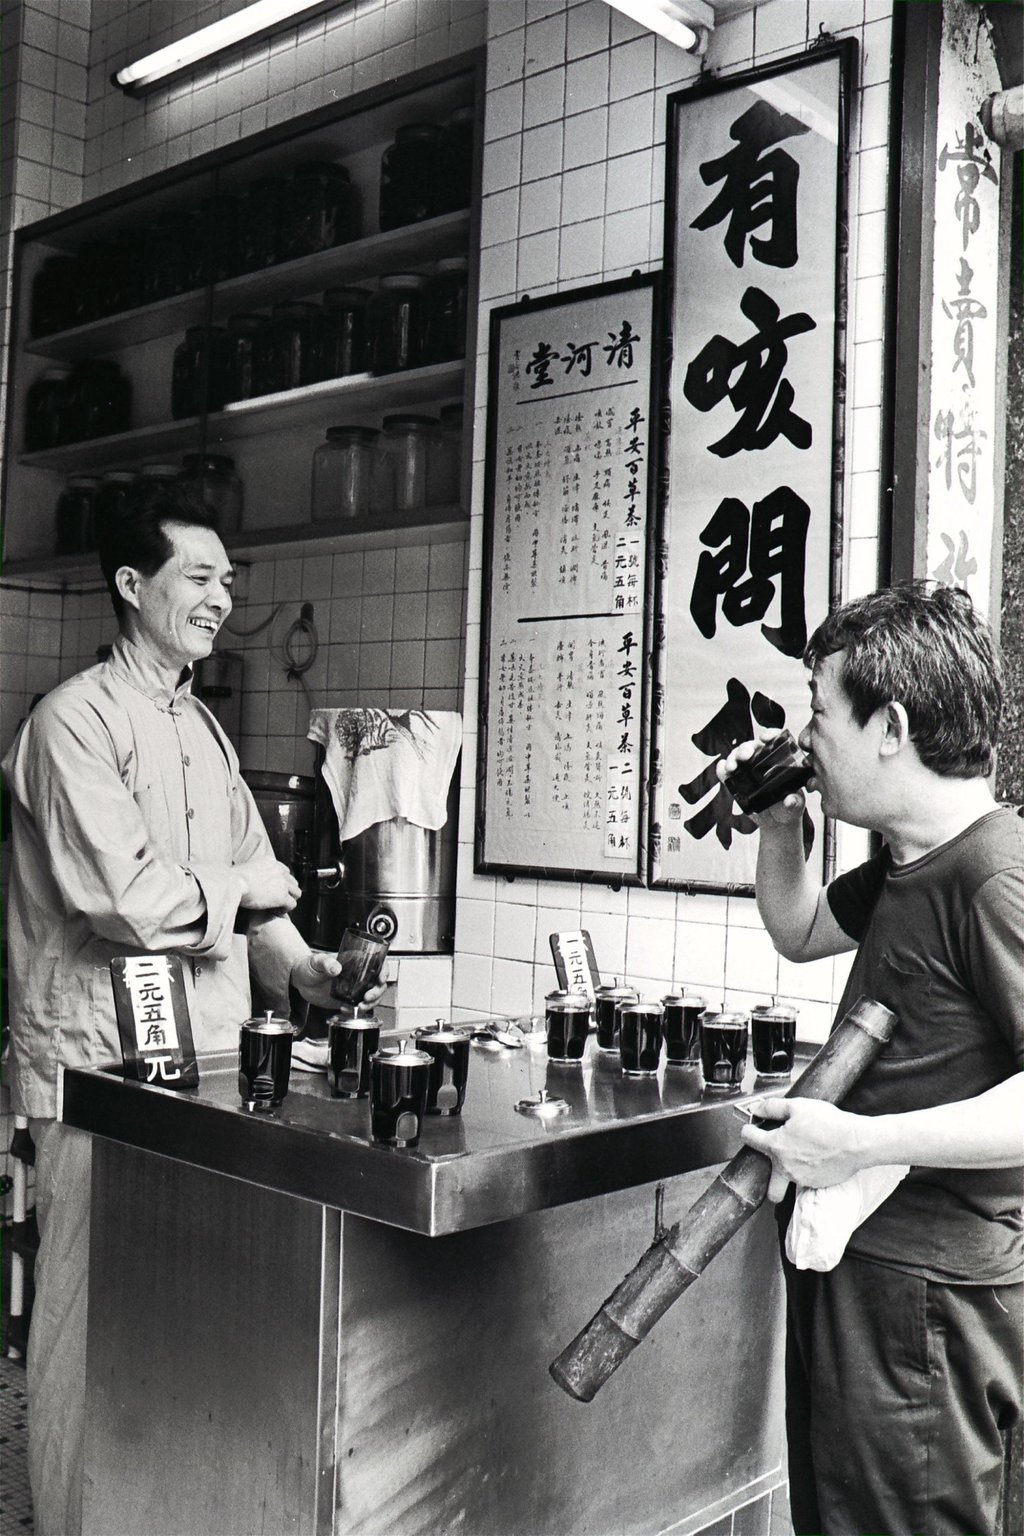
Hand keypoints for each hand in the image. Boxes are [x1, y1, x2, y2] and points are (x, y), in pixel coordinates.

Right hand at [237, 855, 301, 911]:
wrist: (233, 883)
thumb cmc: (231, 878)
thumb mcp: (243, 868)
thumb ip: (250, 871)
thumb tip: (242, 876)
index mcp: (270, 861)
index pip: (283, 871)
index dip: (280, 881)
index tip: (273, 889)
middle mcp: (279, 870)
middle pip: (292, 881)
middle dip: (287, 890)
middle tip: (278, 899)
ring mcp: (282, 883)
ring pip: (296, 893)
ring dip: (289, 899)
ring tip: (280, 906)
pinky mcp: (282, 896)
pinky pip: (292, 904)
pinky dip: (286, 909)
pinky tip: (277, 911)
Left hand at [289, 948, 387, 1009]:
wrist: (301, 981)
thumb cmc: (309, 965)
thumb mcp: (317, 962)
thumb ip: (326, 963)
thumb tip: (336, 968)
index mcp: (355, 962)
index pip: (377, 964)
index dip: (384, 971)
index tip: (381, 979)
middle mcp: (358, 975)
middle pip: (378, 983)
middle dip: (377, 992)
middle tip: (367, 998)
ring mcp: (354, 988)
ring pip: (372, 996)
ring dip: (371, 1003)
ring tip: (360, 1007)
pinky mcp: (347, 999)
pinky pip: (359, 1006)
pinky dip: (357, 1011)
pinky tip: (346, 1010)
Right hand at [715, 733, 805, 824]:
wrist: (776, 824)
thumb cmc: (789, 810)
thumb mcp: (795, 807)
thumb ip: (794, 803)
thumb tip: (790, 800)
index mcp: (781, 761)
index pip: (776, 741)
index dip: (771, 734)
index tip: (766, 738)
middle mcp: (762, 761)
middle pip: (752, 747)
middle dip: (746, 748)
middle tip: (745, 756)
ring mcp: (748, 771)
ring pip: (738, 756)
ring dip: (733, 758)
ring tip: (731, 767)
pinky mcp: (736, 782)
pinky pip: (726, 773)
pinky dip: (722, 770)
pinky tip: (722, 770)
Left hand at [740, 1098, 864, 1202]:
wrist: (856, 1142)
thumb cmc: (828, 1124)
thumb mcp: (798, 1106)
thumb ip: (772, 1108)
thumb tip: (756, 1109)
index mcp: (776, 1146)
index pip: (750, 1139)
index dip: (748, 1131)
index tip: (751, 1129)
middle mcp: (785, 1168)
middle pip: (770, 1188)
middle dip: (768, 1182)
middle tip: (774, 1166)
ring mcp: (802, 1179)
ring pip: (790, 1183)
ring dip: (791, 1173)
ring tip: (802, 1157)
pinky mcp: (818, 1184)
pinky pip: (808, 1181)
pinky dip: (809, 1172)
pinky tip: (817, 1158)